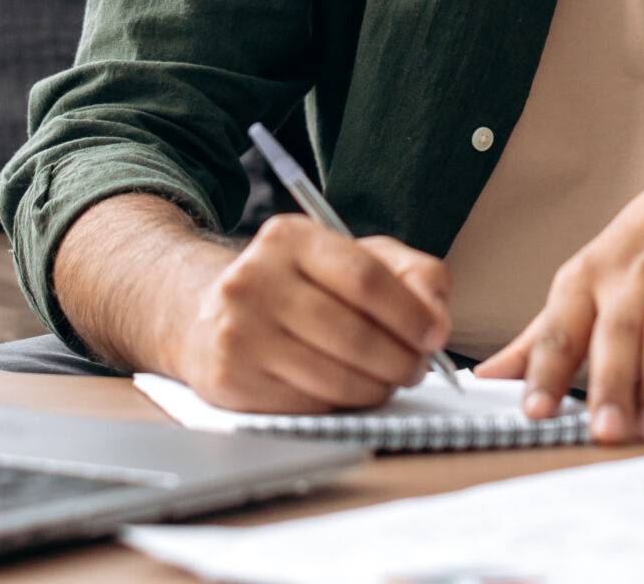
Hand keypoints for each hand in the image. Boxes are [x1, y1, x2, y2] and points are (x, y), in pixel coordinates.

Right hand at [164, 215, 452, 413]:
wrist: (205, 314)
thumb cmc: (294, 287)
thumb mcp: (349, 257)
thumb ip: (409, 274)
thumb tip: (437, 320)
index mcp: (289, 238)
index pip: (365, 279)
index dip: (411, 313)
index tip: (436, 335)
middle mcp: (255, 279)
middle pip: (353, 334)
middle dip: (400, 360)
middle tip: (416, 368)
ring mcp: (238, 332)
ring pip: (335, 376)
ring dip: (376, 388)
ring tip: (386, 381)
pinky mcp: (230, 379)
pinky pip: (309, 404)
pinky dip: (341, 404)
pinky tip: (345, 391)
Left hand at [476, 140, 643, 442]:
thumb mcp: (588, 276)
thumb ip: (543, 335)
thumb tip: (490, 375)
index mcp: (590, 275)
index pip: (560, 327)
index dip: (545, 370)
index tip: (535, 411)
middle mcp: (635, 276)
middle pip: (616, 332)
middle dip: (609, 383)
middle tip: (604, 432)